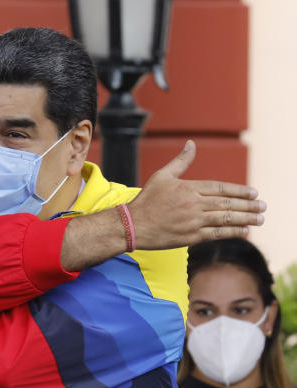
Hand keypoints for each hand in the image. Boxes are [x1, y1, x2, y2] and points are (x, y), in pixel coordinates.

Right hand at [128, 140, 264, 249]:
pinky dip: (232, 232)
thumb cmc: (146, 200)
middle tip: (263, 206)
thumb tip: (191, 144)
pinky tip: (244, 231)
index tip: (254, 193)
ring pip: (225, 219)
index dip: (239, 191)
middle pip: (227, 204)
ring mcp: (193, 221)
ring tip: (259, 219)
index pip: (221, 188)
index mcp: (189, 188)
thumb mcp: (162, 176)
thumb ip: (180, 161)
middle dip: (248, 205)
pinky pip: (216, 234)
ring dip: (245, 219)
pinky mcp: (190, 237)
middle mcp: (194, 204)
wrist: (132, 225)